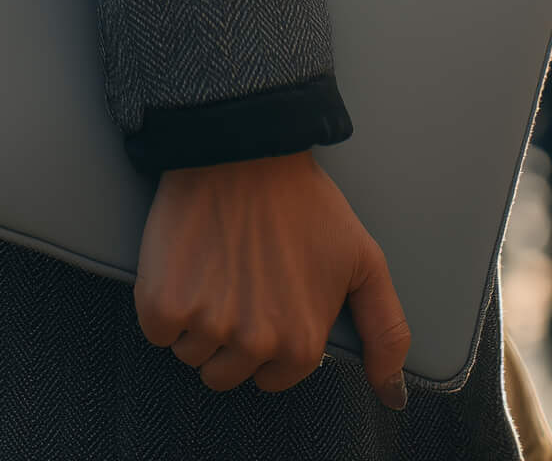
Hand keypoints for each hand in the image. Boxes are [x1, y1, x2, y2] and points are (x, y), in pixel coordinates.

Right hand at [135, 152, 409, 407]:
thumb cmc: (305, 204)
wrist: (243, 153)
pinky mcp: (163, 305)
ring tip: (215, 268)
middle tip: (238, 280)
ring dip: (196, 320)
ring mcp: (207, 326)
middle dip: (228, 336)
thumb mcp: (365, 264)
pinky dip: (163, 305)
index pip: (269, 378)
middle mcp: (254, 345)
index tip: (265, 298)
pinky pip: (157, 332)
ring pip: (190, 353)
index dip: (265, 340)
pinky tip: (187, 266)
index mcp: (300, 345)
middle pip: (224, 373)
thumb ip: (386, 334)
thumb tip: (395, 398)